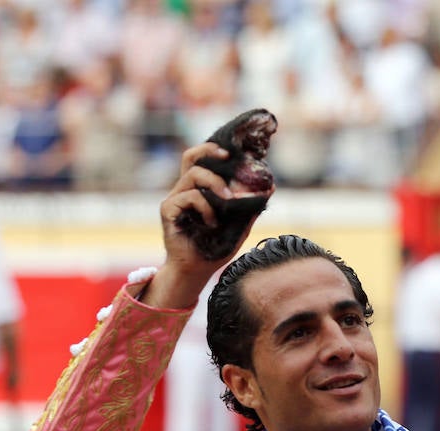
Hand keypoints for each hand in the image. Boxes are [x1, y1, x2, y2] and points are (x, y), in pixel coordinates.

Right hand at [146, 142, 261, 309]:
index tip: (234, 152)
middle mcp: (184, 190)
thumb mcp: (238, 227)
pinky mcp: (168, 210)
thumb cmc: (214, 251)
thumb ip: (250, 208)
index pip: (203, 160)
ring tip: (227, 200)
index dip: (214, 149)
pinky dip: (205, 207)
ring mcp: (175, 199)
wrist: (195, 272)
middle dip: (210, 151)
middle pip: (191, 156)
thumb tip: (271, 187)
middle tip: (228, 157)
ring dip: (214, 184)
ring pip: (193, 174)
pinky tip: (211, 223)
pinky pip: (189, 196)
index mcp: (198, 190)